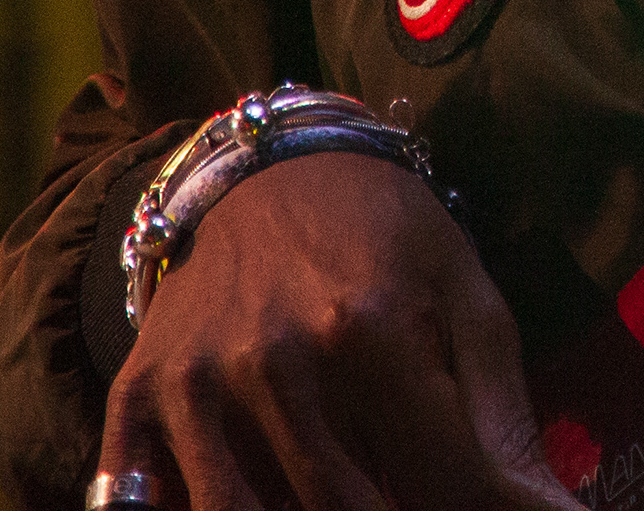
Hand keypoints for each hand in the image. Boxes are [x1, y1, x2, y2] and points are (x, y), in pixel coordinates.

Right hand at [98, 149, 578, 510]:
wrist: (269, 166)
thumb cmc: (386, 236)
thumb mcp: (467, 296)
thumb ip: (504, 415)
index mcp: (372, 330)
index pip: (448, 483)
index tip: (502, 510)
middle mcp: (278, 362)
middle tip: (418, 494)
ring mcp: (199, 384)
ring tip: (353, 491)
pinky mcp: (139, 396)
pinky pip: (154, 502)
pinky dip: (199, 509)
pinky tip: (261, 496)